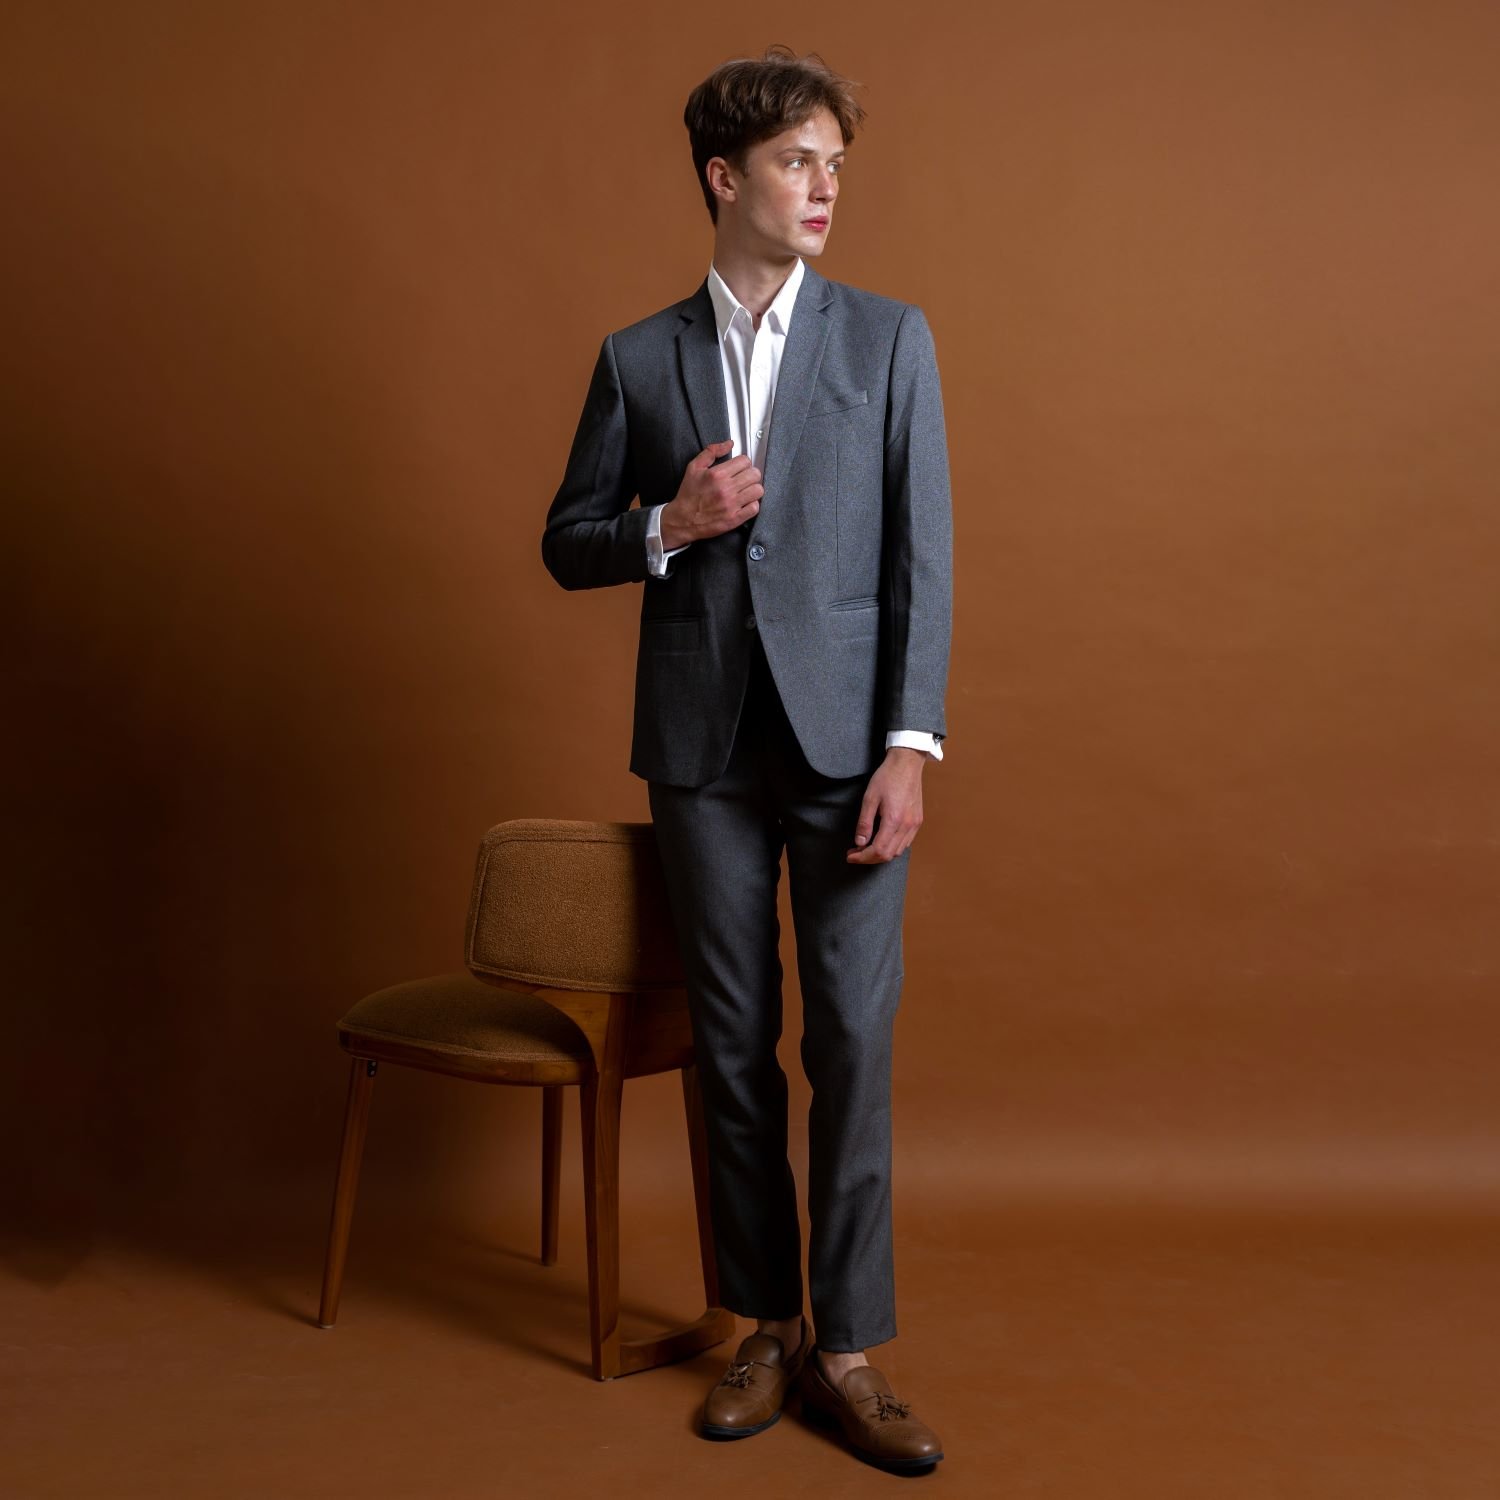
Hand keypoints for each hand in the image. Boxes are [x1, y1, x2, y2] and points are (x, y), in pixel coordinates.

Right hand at [660, 439, 761, 548]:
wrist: (682, 520)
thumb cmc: (688, 495)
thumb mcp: (694, 467)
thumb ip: (711, 452)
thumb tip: (728, 444)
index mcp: (717, 474)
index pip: (745, 461)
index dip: (743, 462)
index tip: (740, 467)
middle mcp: (726, 489)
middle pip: (754, 474)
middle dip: (751, 474)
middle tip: (745, 478)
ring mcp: (731, 505)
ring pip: (758, 490)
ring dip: (754, 489)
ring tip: (746, 490)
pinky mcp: (734, 518)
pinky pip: (755, 508)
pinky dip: (752, 504)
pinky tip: (745, 503)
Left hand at [846, 747, 926, 863]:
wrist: (907, 764)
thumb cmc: (887, 777)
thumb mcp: (869, 798)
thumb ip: (864, 823)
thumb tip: (859, 843)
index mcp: (894, 820)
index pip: (878, 850)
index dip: (862, 857)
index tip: (850, 856)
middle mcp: (907, 826)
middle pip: (888, 855)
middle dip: (869, 858)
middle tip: (854, 853)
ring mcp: (914, 824)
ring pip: (897, 851)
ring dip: (881, 854)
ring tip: (865, 847)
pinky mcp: (918, 821)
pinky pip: (905, 843)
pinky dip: (892, 847)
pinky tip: (881, 841)